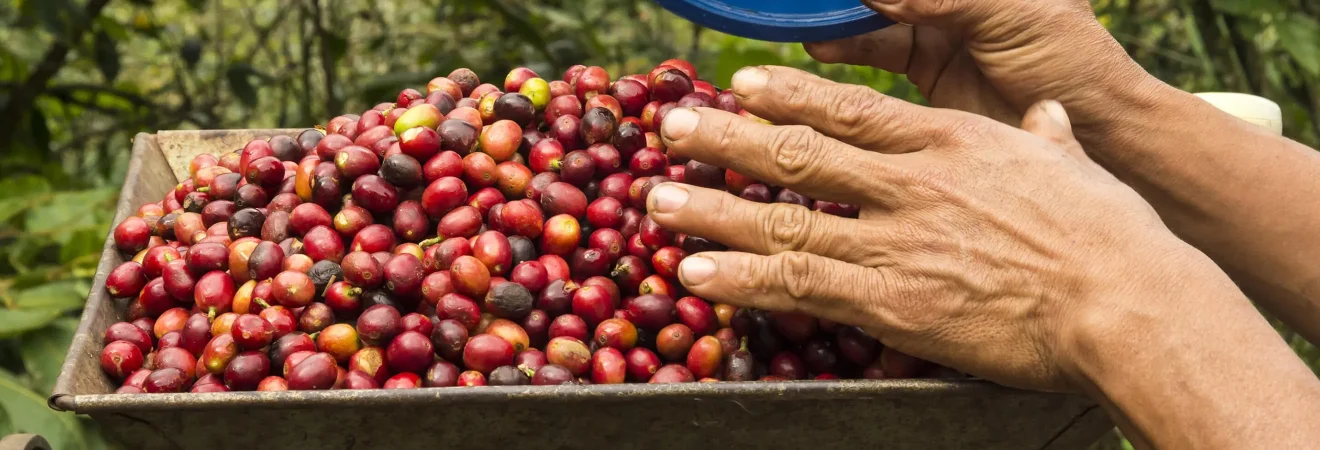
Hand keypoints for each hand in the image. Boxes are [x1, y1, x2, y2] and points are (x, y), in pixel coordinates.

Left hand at [647, 66, 1230, 391]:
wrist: (1128, 302)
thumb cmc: (1113, 237)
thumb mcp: (1075, 169)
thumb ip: (1045, 141)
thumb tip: (1045, 120)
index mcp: (950, 144)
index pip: (851, 110)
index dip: (787, 93)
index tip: (740, 82)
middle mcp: (911, 184)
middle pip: (798, 154)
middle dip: (726, 139)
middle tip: (671, 130)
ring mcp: (895, 242)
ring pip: (783, 217)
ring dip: (713, 207)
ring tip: (656, 202)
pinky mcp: (891, 302)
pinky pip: (799, 285)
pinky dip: (742, 277)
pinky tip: (697, 272)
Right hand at [804, 0, 1152, 130]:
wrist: (1100, 139)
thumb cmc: (1073, 63)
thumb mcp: (1012, 14)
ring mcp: (942, 28)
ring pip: (872, 12)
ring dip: (834, 14)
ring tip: (796, 18)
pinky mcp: (929, 69)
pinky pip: (875, 50)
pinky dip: (843, 47)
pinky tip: (816, 44)